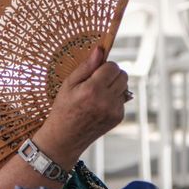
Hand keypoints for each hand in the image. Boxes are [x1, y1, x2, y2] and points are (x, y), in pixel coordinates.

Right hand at [36, 46, 127, 162]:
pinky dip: (114, 98)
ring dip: (115, 86)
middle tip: (97, 81)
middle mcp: (106, 100)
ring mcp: (114, 110)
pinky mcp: (118, 118)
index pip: (113, 67)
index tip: (95, 71)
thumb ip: (86, 66)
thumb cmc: (63, 109)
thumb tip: (100, 50)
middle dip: (112, 74)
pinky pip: (122, 99)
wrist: (65, 138)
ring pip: (125, 87)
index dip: (104, 66)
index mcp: (93, 89)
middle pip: (123, 75)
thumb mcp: (69, 84)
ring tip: (97, 94)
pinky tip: (99, 105)